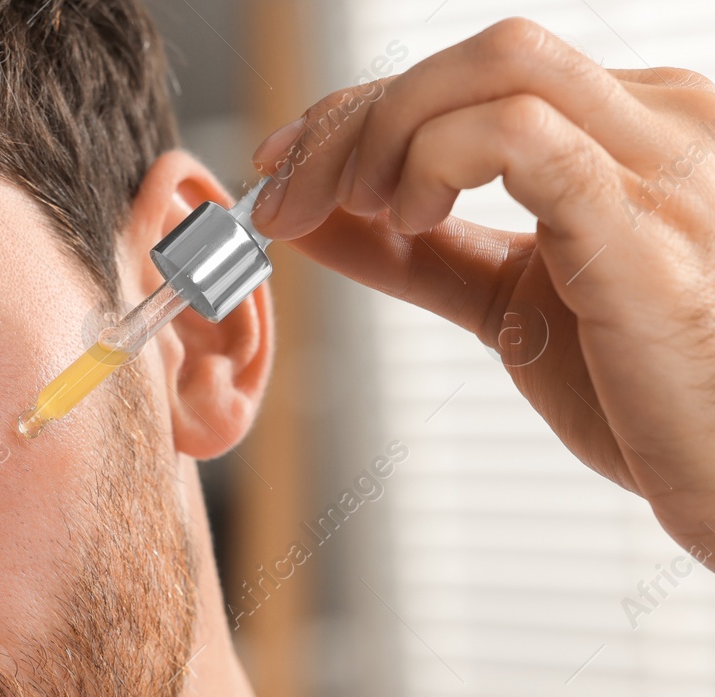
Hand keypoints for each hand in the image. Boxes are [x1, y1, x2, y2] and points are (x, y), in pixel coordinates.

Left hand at [248, 17, 714, 563]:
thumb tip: (314, 216)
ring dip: (386, 131)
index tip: (283, 166)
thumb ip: (418, 252)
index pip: (474, 76)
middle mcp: (658, 122)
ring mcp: (663, 163)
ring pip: (499, 66)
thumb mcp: (508, 300)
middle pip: (477, 56)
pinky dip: (436, 159)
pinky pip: (525, 136)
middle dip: (353, 117)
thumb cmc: (644, 390)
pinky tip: (409, 217)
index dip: (359, 110)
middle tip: (285, 196)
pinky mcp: (643, 225)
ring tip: (357, 211)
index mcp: (629, 130)